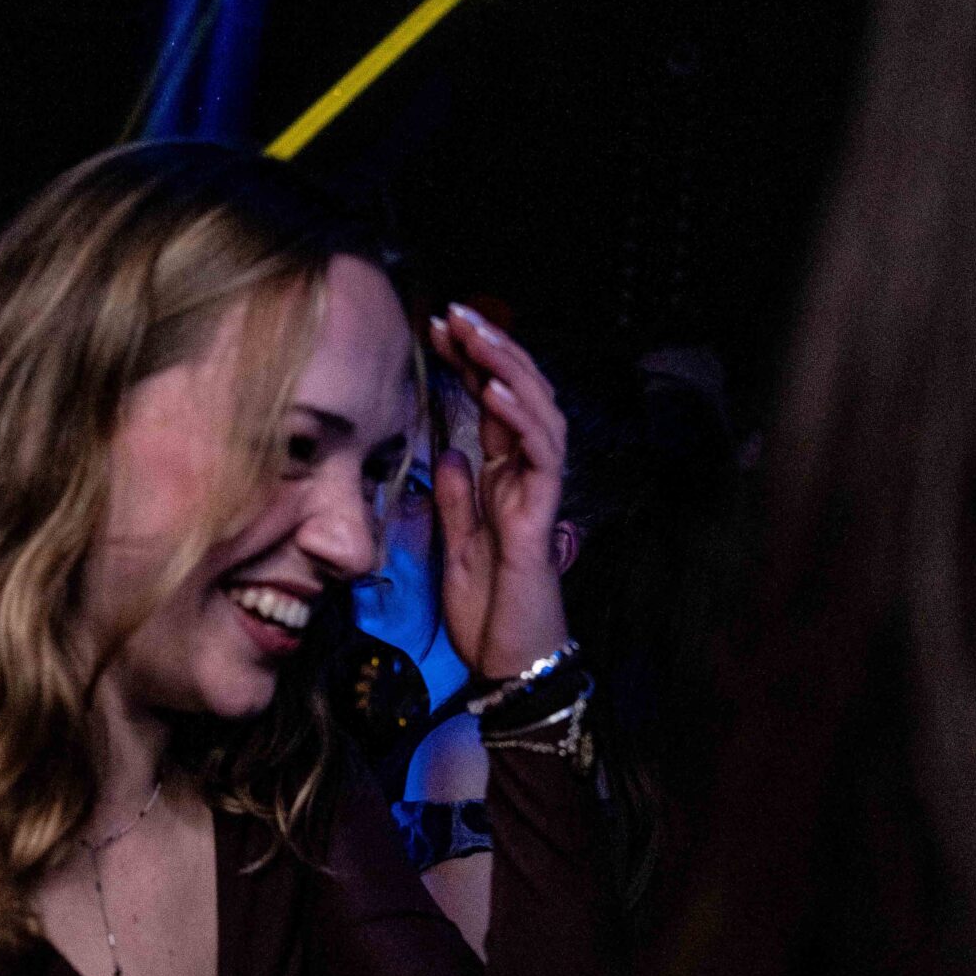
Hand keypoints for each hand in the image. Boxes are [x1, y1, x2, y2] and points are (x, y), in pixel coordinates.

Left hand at [428, 304, 568, 679]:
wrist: (507, 664)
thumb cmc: (487, 611)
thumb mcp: (456, 545)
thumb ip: (456, 499)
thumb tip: (448, 453)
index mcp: (503, 478)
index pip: (489, 404)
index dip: (468, 362)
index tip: (433, 326)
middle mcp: (527, 476)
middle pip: (518, 394)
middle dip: (488, 348)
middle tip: (454, 311)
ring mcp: (539, 493)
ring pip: (538, 412)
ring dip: (507, 370)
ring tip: (476, 335)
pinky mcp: (541, 518)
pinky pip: (541, 459)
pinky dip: (520, 422)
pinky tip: (495, 394)